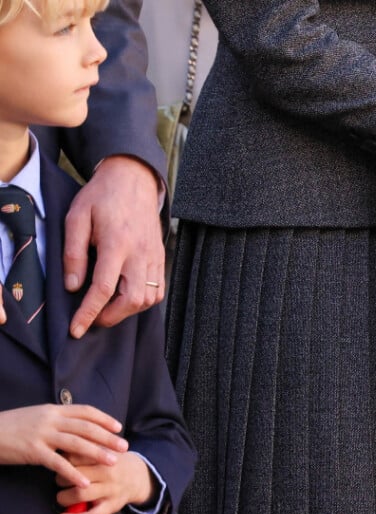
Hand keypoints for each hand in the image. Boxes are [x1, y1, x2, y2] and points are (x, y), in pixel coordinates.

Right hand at [0, 404, 127, 487]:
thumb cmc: (13, 426)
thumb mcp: (38, 416)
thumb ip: (57, 419)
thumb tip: (75, 424)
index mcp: (54, 410)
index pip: (86, 411)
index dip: (104, 419)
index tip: (118, 427)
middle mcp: (52, 419)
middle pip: (86, 427)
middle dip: (108, 437)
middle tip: (124, 446)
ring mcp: (43, 435)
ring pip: (77, 443)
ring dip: (97, 453)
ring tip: (113, 462)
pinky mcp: (33, 451)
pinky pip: (58, 463)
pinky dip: (73, 472)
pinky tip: (85, 482)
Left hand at [56, 451, 154, 513]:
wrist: (138, 477)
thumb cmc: (114, 461)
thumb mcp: (105, 448)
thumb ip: (87, 444)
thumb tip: (62, 443)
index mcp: (105, 456)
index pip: (76, 456)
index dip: (63, 461)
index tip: (59, 463)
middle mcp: (108, 472)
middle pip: (76, 475)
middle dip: (61, 479)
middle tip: (59, 479)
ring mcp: (110, 490)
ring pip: (80, 494)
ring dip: (63, 497)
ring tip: (61, 496)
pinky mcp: (112, 506)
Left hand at [64, 156, 165, 338]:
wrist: (134, 180)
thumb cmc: (102, 197)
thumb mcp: (77, 217)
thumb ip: (73, 253)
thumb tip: (73, 286)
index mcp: (117, 243)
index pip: (104, 288)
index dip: (89, 313)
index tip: (77, 329)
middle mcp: (140, 253)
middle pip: (133, 299)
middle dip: (112, 316)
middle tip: (94, 318)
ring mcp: (154, 256)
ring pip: (149, 298)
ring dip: (129, 310)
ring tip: (111, 307)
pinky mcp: (161, 257)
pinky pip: (159, 289)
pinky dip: (145, 300)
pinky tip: (129, 296)